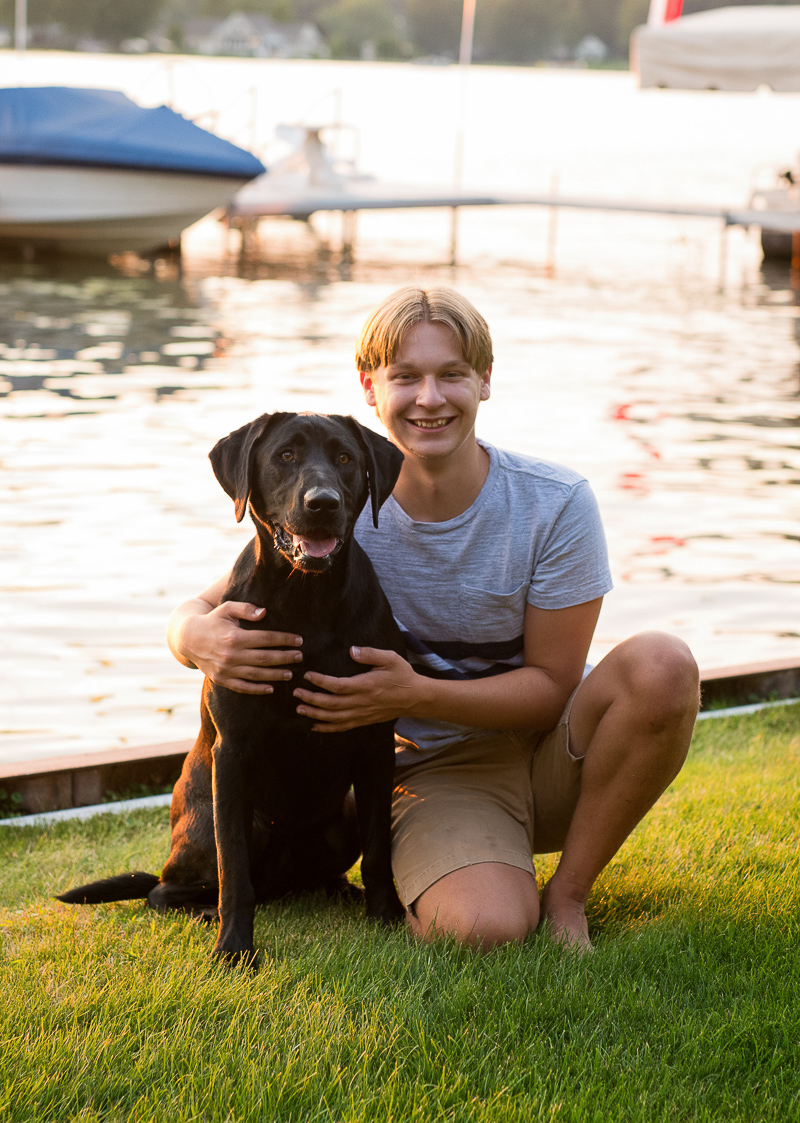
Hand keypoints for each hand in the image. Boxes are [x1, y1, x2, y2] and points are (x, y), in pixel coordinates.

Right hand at [179, 601, 302, 694]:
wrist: (188, 638)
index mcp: (234, 636)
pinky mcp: (221, 679)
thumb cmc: (213, 620)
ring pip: (256, 675)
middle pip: (264, 658)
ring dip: (275, 675)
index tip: (299, 640)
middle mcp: (230, 655)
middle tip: (300, 656)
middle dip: (285, 657)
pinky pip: (242, 687)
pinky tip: (271, 688)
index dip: (284, 639)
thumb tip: (264, 613)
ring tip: (291, 673)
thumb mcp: (227, 609)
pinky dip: (257, 689)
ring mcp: (225, 669)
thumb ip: (246, 609)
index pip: (265, 638)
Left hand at [293, 647, 422, 731]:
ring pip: (334, 718)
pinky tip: (315, 726)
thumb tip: (352, 650)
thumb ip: (370, 653)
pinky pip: (343, 727)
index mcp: (366, 686)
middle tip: (295, 692)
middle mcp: (361, 702)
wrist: (415, 698)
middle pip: (331, 704)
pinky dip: (327, 728)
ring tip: (299, 708)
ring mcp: (362, 714)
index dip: (320, 681)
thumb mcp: (390, 658)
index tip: (307, 675)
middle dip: (311, 698)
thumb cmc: (403, 675)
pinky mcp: (364, 720)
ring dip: (315, 714)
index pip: (337, 685)